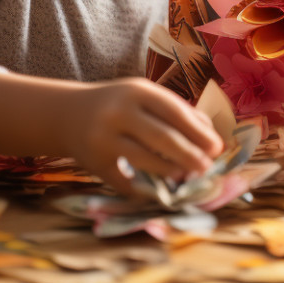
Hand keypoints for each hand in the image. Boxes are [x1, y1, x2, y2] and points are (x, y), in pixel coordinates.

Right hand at [63, 77, 222, 192]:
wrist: (67, 113)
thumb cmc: (119, 105)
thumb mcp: (144, 97)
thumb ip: (176, 111)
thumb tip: (209, 137)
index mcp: (136, 91)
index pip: (174, 111)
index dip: (198, 132)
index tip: (216, 147)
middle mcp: (118, 112)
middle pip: (161, 137)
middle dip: (189, 155)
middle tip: (206, 168)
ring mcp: (103, 138)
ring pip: (143, 160)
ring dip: (170, 171)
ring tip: (186, 176)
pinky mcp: (93, 163)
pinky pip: (124, 181)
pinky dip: (144, 189)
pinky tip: (159, 191)